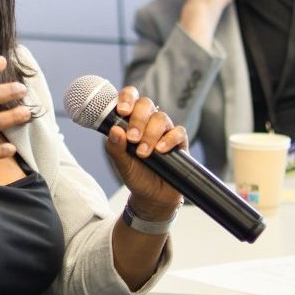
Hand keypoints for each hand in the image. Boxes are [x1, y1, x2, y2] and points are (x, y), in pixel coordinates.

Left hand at [101, 85, 186, 217]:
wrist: (153, 197)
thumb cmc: (136, 175)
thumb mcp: (121, 164)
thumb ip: (115, 148)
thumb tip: (114, 130)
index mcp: (132, 120)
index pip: (131, 98)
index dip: (127, 98)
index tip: (122, 111)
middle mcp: (149, 122)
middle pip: (146, 105)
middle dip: (138, 120)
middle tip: (132, 138)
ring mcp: (165, 130)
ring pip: (161, 118)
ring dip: (151, 134)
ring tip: (143, 153)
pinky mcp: (179, 142)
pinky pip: (178, 132)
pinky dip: (169, 140)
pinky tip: (160, 150)